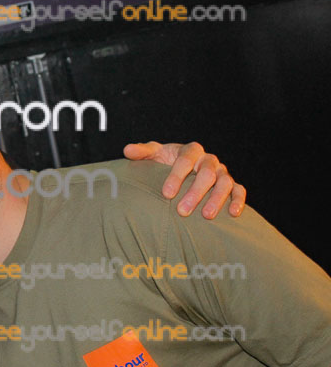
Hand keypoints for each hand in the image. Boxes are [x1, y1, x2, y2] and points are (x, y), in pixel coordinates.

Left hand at [123, 141, 246, 218]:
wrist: (183, 167)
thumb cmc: (166, 161)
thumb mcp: (154, 154)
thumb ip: (142, 152)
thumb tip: (127, 150)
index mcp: (191, 150)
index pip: (186, 160)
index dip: (176, 176)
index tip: (166, 193)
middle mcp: (209, 160)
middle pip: (207, 173)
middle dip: (195, 192)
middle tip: (182, 211)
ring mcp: (222, 172)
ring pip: (224, 183)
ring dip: (216, 199)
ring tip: (206, 216)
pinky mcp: (231, 184)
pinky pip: (239, 190)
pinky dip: (238, 200)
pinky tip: (233, 213)